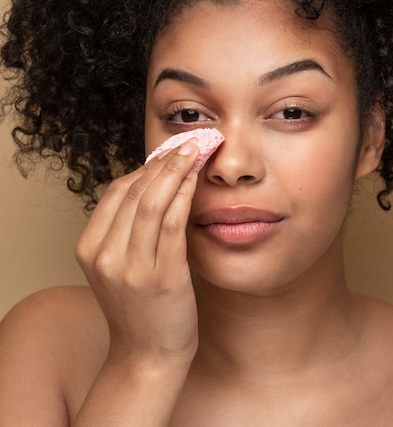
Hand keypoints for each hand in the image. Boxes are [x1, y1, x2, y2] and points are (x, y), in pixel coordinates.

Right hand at [75, 140, 199, 369]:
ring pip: (153, 202)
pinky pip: (173, 224)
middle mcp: (105, 256)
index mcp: (90, 248)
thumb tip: (154, 181)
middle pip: (134, 192)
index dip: (145, 167)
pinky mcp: (162, 277)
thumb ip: (126, 228)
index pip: (116, 192)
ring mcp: (132, 268)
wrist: (147, 356)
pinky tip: (196, 179)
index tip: (168, 151)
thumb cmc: (139, 306)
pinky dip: (184, 195)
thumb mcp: (118, 264)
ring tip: (195, 151)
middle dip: (164, 161)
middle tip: (187, 143)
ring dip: (176, 170)